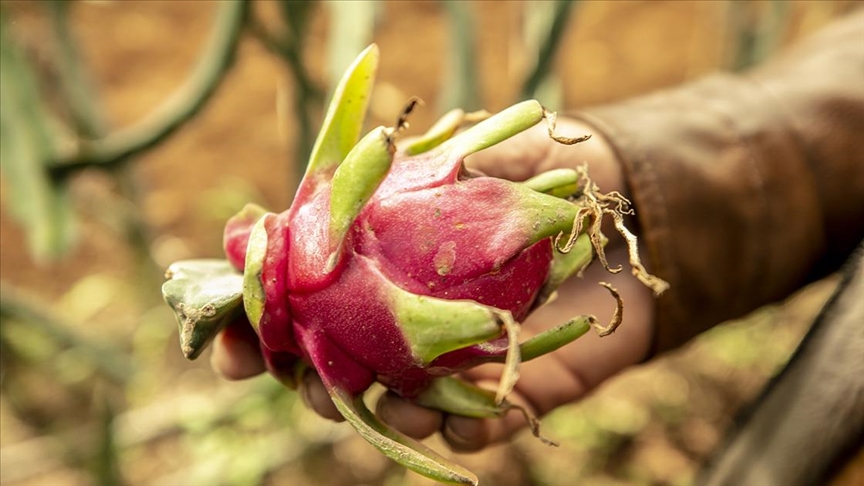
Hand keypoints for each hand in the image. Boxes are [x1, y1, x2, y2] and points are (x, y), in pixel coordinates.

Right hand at [210, 116, 656, 451]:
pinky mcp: (513, 382)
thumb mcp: (457, 157)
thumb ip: (386, 186)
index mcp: (378, 269)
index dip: (257, 331)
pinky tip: (455, 415)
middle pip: (338, 369)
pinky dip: (464, 428)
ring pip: (399, 405)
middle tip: (308, 384)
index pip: (300, 308)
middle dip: (311, 386)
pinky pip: (479, 422)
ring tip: (395, 401)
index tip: (229, 349)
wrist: (621, 199)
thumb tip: (288, 221)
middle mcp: (408, 318)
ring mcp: (457, 355)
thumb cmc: (535, 170)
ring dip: (384, 414)